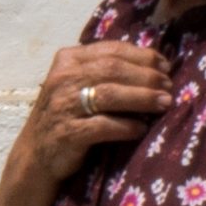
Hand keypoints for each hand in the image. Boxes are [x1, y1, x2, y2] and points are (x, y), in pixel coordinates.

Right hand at [12, 39, 168, 205]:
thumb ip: (104, 70)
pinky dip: (126, 126)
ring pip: (110, 95)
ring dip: (143, 98)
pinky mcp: (67, 133)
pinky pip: (103, 126)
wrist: (36, 155)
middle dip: (147, 77)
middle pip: (114, 70)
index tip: (165, 65)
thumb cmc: (67, 116)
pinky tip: (141, 129)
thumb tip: (156, 62)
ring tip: (164, 104)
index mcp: (68, 60)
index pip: (112, 50)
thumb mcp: (78, 84)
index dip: (143, 56)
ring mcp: (63, 106)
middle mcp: (63, 79)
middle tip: (169, 87)